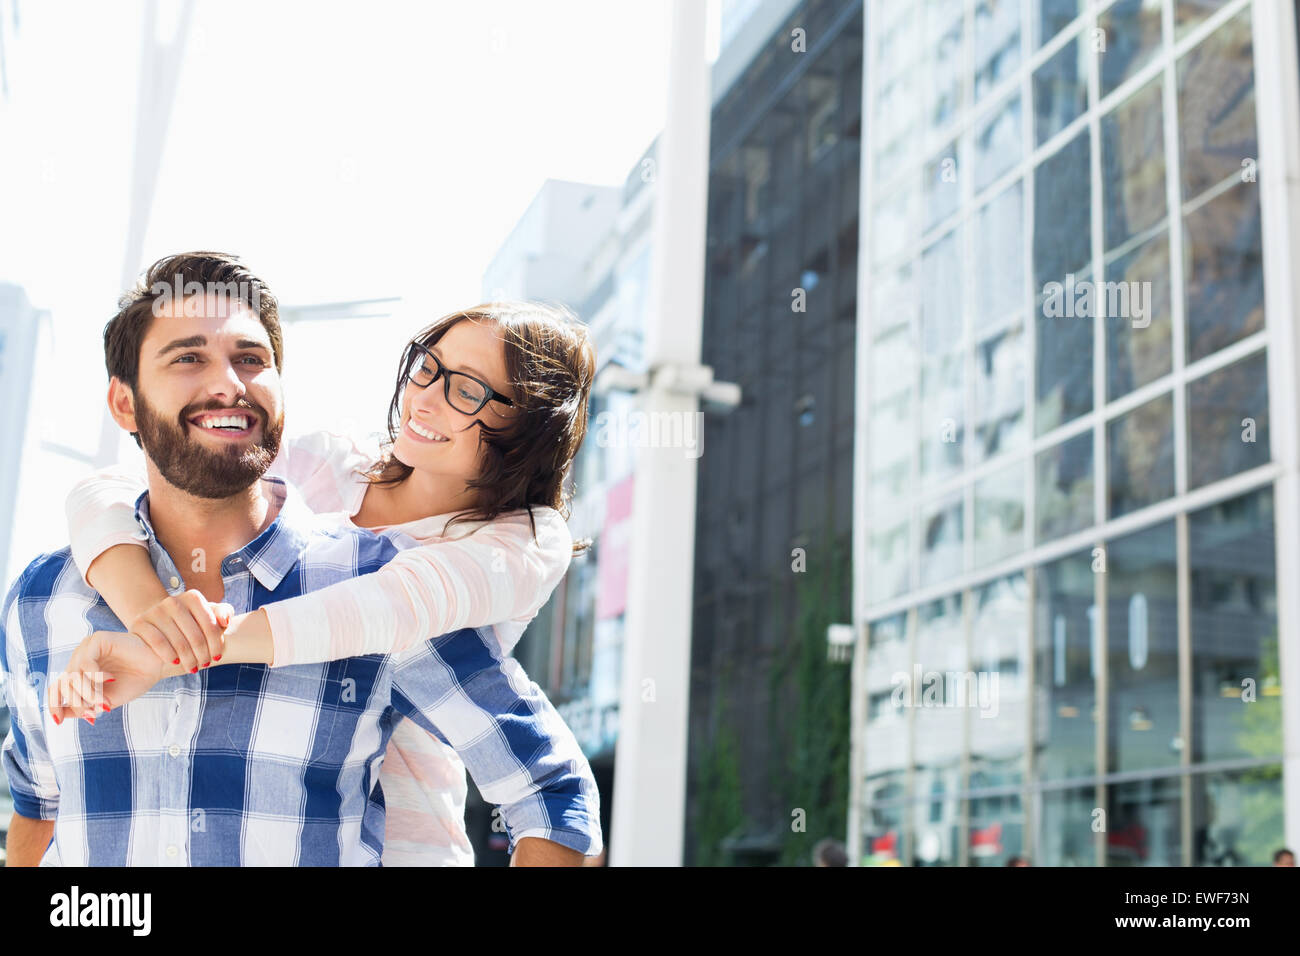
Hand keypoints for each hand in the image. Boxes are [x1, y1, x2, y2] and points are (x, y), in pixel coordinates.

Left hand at [47, 630, 166, 724]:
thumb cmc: (134, 681)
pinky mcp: (98, 640)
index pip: (57, 687)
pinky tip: (110, 680)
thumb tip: (61, 716)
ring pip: (73, 675)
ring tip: (103, 701)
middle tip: (94, 712)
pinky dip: (95, 677)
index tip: (58, 721)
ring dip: (87, 693)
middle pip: (65, 684)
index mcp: (79, 671)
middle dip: (77, 703)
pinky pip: (86, 663)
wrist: (158, 665)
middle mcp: (79, 658)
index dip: (54, 704)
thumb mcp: (106, 699)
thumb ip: (84, 706)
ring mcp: (87, 648)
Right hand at [127, 589, 233, 673]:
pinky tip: (175, 662)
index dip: (216, 644)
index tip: (217, 656)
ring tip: (192, 667)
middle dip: (203, 654)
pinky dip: (169, 655)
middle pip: (195, 636)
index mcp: (193, 597)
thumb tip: (224, 621)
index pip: (211, 625)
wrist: (157, 625)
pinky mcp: (140, 623)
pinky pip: (158, 642)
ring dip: (188, 659)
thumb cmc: (190, 623)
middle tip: (204, 664)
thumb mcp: (208, 616)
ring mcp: (155, 611)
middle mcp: (173, 601)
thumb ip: (223, 613)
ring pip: (179, 642)